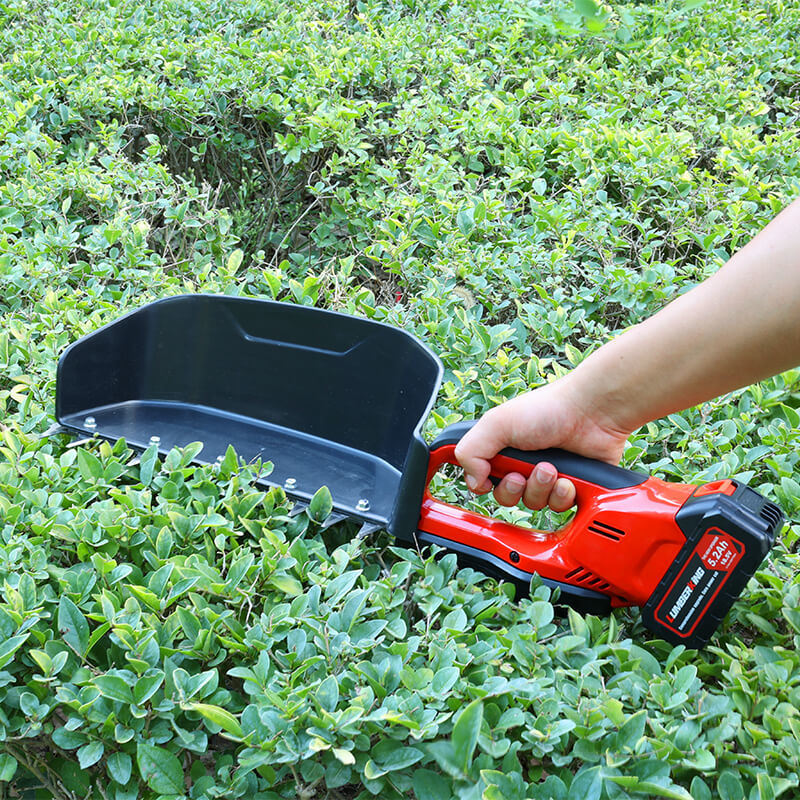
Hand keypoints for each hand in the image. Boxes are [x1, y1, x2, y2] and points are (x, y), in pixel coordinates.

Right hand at [454, 378, 631, 511]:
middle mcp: (522, 463)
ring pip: (533, 503)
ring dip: (540, 488)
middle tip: (524, 471)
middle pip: (506, 496)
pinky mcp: (570, 486)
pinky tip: (568, 479)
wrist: (593, 413)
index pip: (481, 478)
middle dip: (515, 487)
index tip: (490, 476)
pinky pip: (558, 506)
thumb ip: (470, 451)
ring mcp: (547, 476)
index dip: (483, 482)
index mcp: (502, 448)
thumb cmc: (548, 409)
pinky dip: (562, 494)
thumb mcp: (496, 423)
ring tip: (551, 469)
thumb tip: (472, 480)